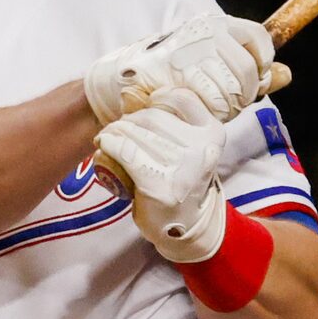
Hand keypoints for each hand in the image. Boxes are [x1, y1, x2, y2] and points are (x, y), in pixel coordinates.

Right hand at [82, 15, 274, 125]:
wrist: (127, 81)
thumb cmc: (176, 76)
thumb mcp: (218, 69)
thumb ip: (254, 72)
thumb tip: (287, 74)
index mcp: (219, 24)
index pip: (259, 38)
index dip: (263, 63)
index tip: (252, 80)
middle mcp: (207, 31)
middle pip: (248, 70)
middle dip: (243, 94)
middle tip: (224, 102)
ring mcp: (192, 50)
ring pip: (232, 90)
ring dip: (224, 107)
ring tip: (204, 105)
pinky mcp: (178, 71)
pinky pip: (210, 102)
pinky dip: (207, 113)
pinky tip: (193, 109)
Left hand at [94, 91, 227, 261]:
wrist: (186, 226)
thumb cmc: (183, 179)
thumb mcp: (192, 147)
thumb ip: (177, 121)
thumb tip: (132, 92)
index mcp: (213, 133)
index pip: (180, 97)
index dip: (156, 99)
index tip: (144, 110)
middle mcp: (201, 149)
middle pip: (152, 116)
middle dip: (129, 119)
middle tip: (118, 128)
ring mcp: (181, 168)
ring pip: (136, 132)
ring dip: (115, 131)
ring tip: (108, 137)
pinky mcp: (158, 185)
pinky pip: (126, 152)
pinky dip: (110, 144)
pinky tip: (104, 145)